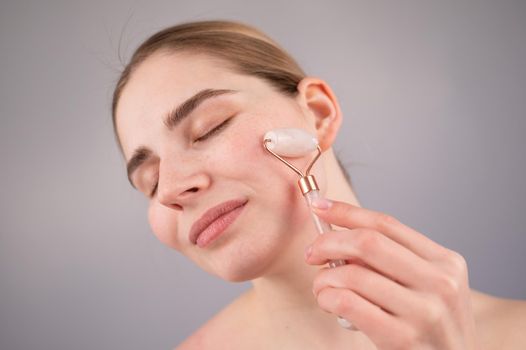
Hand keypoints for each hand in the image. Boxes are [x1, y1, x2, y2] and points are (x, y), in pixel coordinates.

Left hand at [305, 198, 477, 348]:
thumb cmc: (433, 329)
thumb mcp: (430, 288)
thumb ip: (395, 261)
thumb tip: (341, 235)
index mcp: (446, 262)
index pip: (387, 224)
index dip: (347, 212)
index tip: (320, 207)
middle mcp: (440, 282)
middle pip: (368, 242)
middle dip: (329, 242)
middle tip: (312, 253)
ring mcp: (424, 311)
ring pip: (353, 273)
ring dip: (324, 277)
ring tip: (322, 286)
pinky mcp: (403, 338)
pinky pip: (348, 303)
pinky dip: (328, 297)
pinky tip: (328, 302)